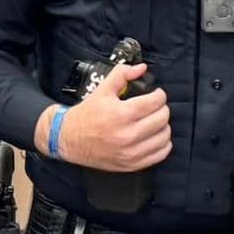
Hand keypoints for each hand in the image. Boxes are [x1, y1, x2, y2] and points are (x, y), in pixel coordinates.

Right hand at [50, 61, 172, 172]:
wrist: (68, 139)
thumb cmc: (85, 116)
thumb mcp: (102, 90)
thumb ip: (122, 74)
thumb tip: (140, 68)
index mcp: (122, 114)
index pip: (155, 102)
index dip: (159, 95)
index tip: (156, 95)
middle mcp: (128, 134)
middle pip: (162, 118)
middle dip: (161, 109)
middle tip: (154, 107)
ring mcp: (131, 152)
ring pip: (164, 136)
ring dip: (162, 126)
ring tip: (154, 121)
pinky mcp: (131, 164)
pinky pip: (160, 154)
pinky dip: (162, 144)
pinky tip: (154, 137)